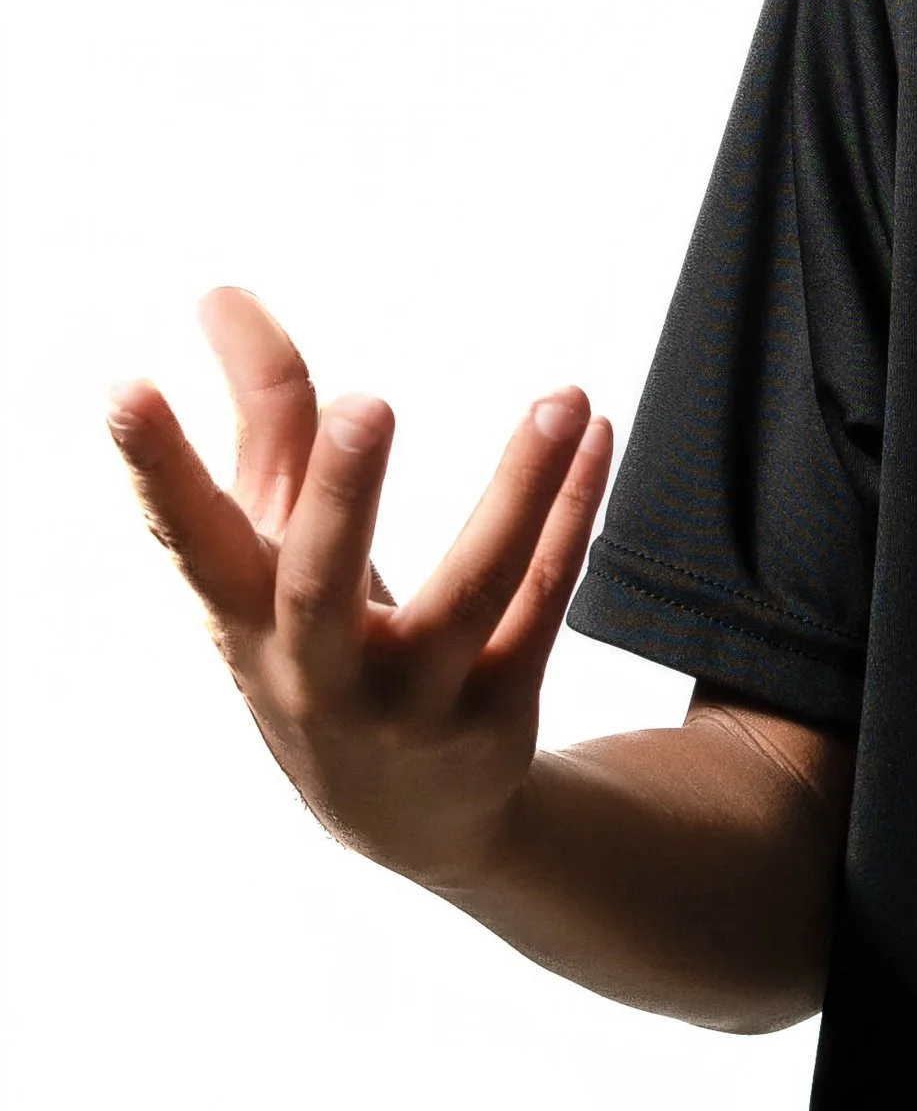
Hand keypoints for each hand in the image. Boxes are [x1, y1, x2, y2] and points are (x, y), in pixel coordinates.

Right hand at [106, 286, 614, 894]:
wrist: (403, 818)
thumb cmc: (318, 640)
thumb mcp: (276, 551)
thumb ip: (263, 419)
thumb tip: (222, 292)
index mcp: (244, 621)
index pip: (187, 541)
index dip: (155, 470)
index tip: (125, 387)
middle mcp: (318, 671)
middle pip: (321, 586)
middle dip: (341, 498)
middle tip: (365, 404)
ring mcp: (412, 702)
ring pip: (473, 593)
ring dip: (521, 487)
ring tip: (565, 397)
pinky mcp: (499, 711)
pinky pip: (544, 601)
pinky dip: (573, 511)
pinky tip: (598, 430)